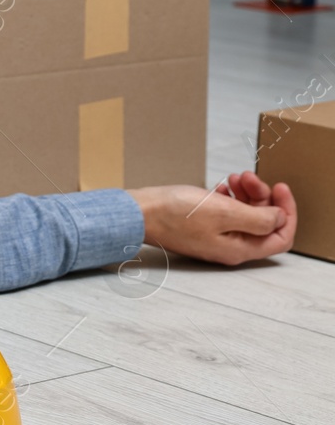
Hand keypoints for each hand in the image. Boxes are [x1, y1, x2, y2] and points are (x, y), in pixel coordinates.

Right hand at [131, 171, 296, 265]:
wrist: (138, 212)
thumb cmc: (174, 213)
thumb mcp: (224, 212)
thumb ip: (259, 218)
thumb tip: (279, 218)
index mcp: (238, 248)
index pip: (280, 237)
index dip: (286, 213)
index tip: (280, 189)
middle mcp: (229, 247)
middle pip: (263, 224)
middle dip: (263, 198)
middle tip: (250, 176)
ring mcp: (214, 237)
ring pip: (245, 216)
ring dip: (246, 194)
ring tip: (234, 177)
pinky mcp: (202, 227)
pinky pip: (227, 214)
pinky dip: (229, 197)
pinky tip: (221, 186)